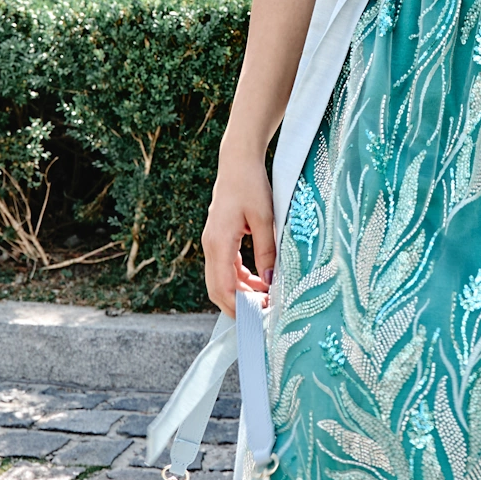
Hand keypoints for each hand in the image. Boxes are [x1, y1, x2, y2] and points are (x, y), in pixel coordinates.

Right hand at [202, 153, 275, 316]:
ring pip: (221, 279)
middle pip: (217, 289)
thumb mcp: (266, 219)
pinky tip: (259, 280)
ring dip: (240, 292)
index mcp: (219, 243)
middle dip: (238, 306)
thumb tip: (269, 282)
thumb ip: (267, 251)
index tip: (259, 316)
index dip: (239, 306)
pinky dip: (240, 279)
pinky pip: (225, 267)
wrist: (238, 162)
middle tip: (263, 315)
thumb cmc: (252, 186)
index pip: (223, 287)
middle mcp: (210, 245)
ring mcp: (212, 243)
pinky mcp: (219, 239)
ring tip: (266, 298)